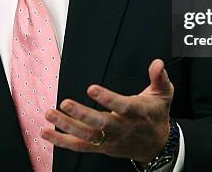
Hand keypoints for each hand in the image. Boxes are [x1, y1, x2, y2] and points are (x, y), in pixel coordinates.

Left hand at [41, 59, 172, 163]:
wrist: (157, 145)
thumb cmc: (156, 115)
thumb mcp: (164, 94)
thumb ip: (159, 77)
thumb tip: (158, 63)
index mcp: (139, 113)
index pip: (123, 107)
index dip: (108, 99)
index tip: (92, 89)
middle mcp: (124, 129)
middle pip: (102, 124)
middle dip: (82, 114)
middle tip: (65, 103)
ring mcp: (111, 140)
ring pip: (87, 136)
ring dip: (66, 126)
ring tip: (49, 114)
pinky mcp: (101, 148)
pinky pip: (80, 146)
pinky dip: (62, 141)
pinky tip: (47, 133)